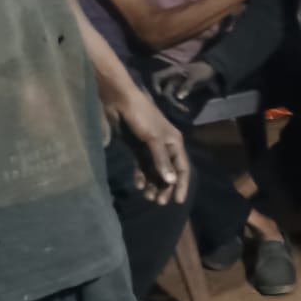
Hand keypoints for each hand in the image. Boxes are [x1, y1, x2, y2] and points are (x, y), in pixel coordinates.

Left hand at [114, 88, 189, 204]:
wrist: (118, 99)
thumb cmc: (141, 116)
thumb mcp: (153, 138)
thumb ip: (162, 160)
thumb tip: (171, 181)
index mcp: (174, 143)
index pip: (182, 168)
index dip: (181, 184)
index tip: (177, 200)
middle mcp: (164, 147)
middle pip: (168, 172)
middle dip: (164, 187)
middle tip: (159, 202)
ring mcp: (150, 148)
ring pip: (154, 171)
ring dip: (152, 184)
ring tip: (147, 196)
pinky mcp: (136, 147)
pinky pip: (142, 166)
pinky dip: (141, 175)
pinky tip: (138, 184)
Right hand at [151, 60, 217, 103]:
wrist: (212, 71)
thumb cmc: (203, 70)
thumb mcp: (196, 77)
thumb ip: (187, 86)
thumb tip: (178, 97)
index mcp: (173, 71)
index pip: (157, 76)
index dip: (155, 85)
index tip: (160, 95)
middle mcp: (172, 78)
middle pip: (164, 89)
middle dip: (170, 100)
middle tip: (180, 107)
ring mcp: (177, 84)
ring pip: (170, 95)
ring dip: (176, 103)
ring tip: (185, 109)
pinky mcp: (182, 89)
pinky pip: (177, 97)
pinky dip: (180, 103)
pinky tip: (186, 108)